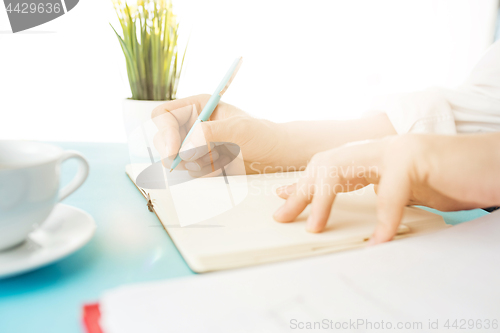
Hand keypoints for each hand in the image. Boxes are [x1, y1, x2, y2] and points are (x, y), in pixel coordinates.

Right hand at [152, 94, 286, 174]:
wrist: (275, 155)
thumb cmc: (262, 134)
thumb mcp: (238, 129)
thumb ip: (210, 134)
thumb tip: (185, 149)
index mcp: (197, 107)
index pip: (164, 116)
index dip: (164, 132)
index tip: (173, 151)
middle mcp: (192, 125)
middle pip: (163, 139)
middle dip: (176, 153)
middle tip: (196, 161)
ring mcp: (195, 145)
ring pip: (176, 160)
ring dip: (197, 163)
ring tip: (222, 157)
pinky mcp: (201, 163)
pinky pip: (191, 172)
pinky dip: (206, 172)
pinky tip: (225, 164)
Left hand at [273, 133, 499, 244]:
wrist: (495, 164)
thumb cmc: (456, 180)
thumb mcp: (412, 192)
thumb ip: (384, 198)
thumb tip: (367, 224)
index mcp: (377, 157)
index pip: (330, 167)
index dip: (305, 183)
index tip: (284, 196)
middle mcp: (380, 150)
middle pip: (326, 165)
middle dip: (301, 190)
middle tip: (282, 214)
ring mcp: (396, 150)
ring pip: (341, 169)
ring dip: (323, 199)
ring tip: (314, 227)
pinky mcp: (417, 158)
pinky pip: (390, 191)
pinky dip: (384, 219)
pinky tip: (379, 239)